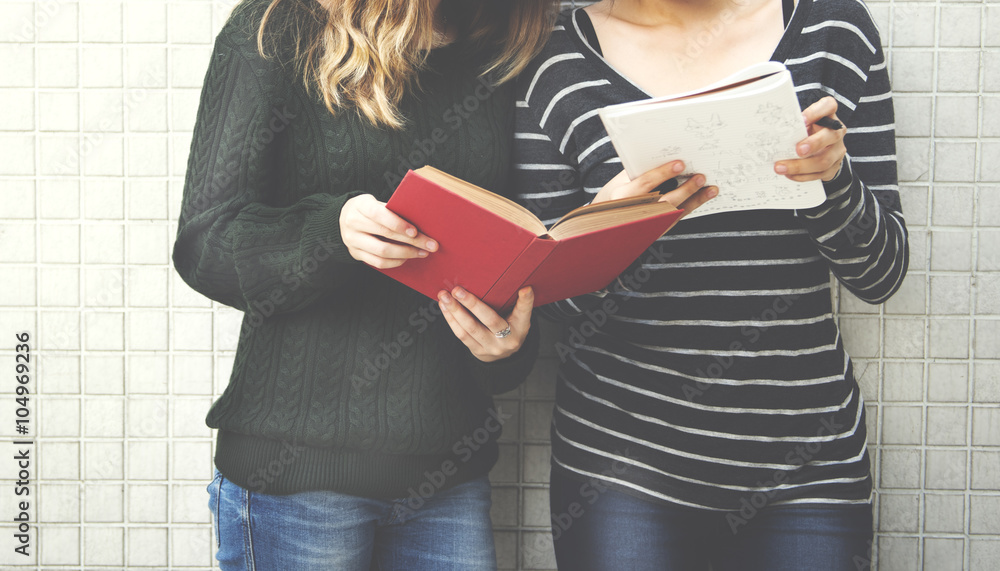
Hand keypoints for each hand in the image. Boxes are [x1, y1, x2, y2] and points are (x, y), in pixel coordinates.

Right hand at [340, 194, 437, 268]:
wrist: (345, 217)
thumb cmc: (368, 209)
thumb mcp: (377, 203)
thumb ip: (393, 211)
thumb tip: (421, 223)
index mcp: (360, 206)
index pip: (379, 214)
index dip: (398, 224)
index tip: (416, 231)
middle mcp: (353, 223)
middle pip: (385, 235)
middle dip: (412, 241)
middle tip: (430, 245)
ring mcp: (352, 240)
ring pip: (382, 252)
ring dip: (406, 254)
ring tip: (421, 252)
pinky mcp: (355, 254)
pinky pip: (378, 262)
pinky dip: (395, 262)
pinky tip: (406, 258)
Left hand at [438, 286, 533, 362]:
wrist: (504, 355)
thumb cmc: (511, 327)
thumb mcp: (520, 317)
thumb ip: (520, 303)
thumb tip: (524, 286)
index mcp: (521, 327)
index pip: (524, 312)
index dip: (525, 301)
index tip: (525, 288)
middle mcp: (507, 339)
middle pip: (489, 320)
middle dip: (472, 304)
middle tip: (457, 290)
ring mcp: (491, 347)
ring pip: (470, 329)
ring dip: (455, 311)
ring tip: (444, 296)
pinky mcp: (477, 351)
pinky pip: (461, 335)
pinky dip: (451, 320)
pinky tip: (444, 307)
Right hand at [594, 160, 716, 217]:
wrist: (609, 220)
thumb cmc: (618, 193)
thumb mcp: (622, 179)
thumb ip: (640, 170)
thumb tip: (666, 155)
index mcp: (623, 197)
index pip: (645, 184)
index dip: (663, 173)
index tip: (680, 164)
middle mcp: (635, 213)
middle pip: (664, 202)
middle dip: (685, 190)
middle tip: (701, 177)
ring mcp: (647, 224)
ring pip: (675, 213)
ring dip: (695, 200)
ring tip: (711, 189)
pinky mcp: (657, 229)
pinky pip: (677, 218)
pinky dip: (691, 206)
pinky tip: (703, 197)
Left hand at [775, 96, 846, 181]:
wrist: (819, 149)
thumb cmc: (805, 132)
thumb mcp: (801, 124)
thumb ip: (792, 125)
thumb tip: (770, 130)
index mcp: (828, 115)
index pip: (828, 106)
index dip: (816, 112)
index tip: (801, 119)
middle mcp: (836, 131)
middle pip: (831, 136)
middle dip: (814, 144)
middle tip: (797, 150)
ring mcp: (837, 150)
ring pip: (824, 160)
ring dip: (800, 166)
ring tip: (780, 168)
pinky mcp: (833, 167)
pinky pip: (819, 174)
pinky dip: (802, 176)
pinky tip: (789, 175)